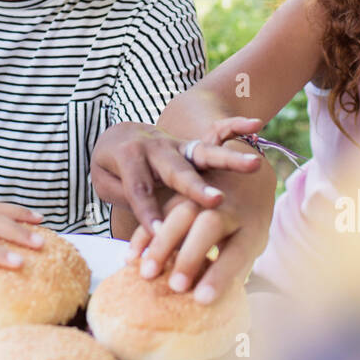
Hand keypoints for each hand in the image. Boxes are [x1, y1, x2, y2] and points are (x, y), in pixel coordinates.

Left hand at [92, 117, 265, 232]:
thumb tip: (150, 219)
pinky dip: (237, 125)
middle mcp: (158, 147)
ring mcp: (179, 145)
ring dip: (229, 160)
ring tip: (253, 165)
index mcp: (130, 155)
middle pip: (177, 170)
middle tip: (216, 201)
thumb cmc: (111, 165)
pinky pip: (218, 130)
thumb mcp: (103, 179)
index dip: (148, 212)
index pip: (140, 189)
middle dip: (196, 186)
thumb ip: (123, 194)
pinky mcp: (194, 146)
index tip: (159, 234)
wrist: (120, 134)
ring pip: (205, 152)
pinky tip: (256, 124)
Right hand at [126, 161, 272, 303]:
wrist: (245, 180)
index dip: (219, 276)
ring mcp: (202, 196)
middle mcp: (228, 208)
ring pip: (180, 214)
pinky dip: (144, 234)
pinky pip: (158, 211)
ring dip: (162, 244)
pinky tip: (132, 256)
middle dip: (190, 256)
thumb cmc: (245, 227)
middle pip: (208, 226)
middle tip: (175, 286)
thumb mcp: (249, 246)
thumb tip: (206, 304)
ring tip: (147, 272)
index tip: (202, 299)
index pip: (237, 251)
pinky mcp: (180, 192)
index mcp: (251, 227)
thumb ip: (231, 269)